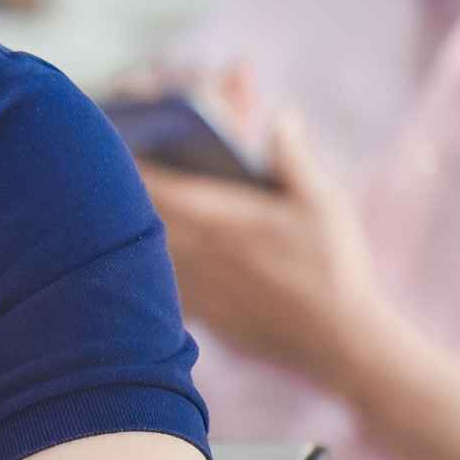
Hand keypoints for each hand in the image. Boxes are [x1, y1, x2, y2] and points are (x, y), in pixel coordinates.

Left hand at [139, 107, 406, 396]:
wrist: (339, 339)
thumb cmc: (333, 266)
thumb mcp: (322, 202)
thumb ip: (293, 157)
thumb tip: (282, 119)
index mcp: (217, 217)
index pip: (152, 184)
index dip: (129, 165)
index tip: (121, 146)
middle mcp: (195, 251)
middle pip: (139, 217)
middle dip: (126, 195)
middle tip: (119, 178)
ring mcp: (194, 284)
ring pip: (143, 253)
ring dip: (135, 233)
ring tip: (130, 217)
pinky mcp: (202, 312)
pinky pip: (160, 283)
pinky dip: (151, 268)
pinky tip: (158, 262)